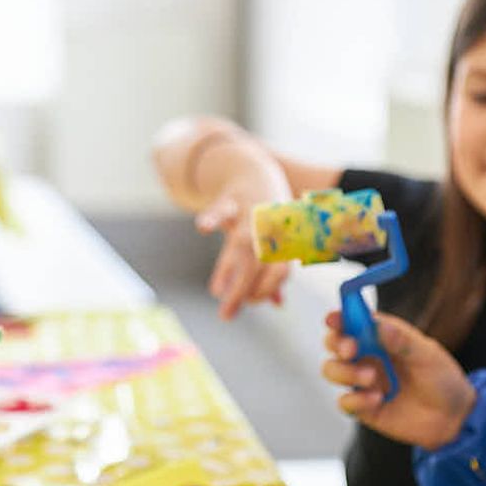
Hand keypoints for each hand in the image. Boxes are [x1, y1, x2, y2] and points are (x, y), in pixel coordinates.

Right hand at [195, 169, 292, 319]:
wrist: (253, 170)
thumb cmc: (265, 212)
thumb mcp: (273, 239)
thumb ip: (274, 271)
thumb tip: (277, 304)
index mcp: (283, 239)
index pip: (281, 270)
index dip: (267, 289)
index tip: (249, 303)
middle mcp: (269, 228)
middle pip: (259, 264)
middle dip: (243, 290)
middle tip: (226, 315)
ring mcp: (249, 213)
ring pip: (241, 243)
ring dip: (229, 270)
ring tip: (217, 293)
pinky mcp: (229, 199)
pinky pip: (221, 209)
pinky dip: (212, 216)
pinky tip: (202, 228)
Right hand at [322, 310, 474, 449]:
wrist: (453, 418)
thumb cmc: (443, 380)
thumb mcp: (428, 356)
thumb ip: (403, 341)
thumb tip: (379, 326)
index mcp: (382, 336)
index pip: (353, 321)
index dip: (339, 318)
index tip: (334, 320)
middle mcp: (368, 356)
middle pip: (335, 343)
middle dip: (337, 343)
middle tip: (351, 350)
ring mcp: (363, 382)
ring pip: (332, 370)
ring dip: (345, 372)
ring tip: (371, 379)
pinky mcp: (363, 407)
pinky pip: (344, 402)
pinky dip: (355, 400)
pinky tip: (377, 400)